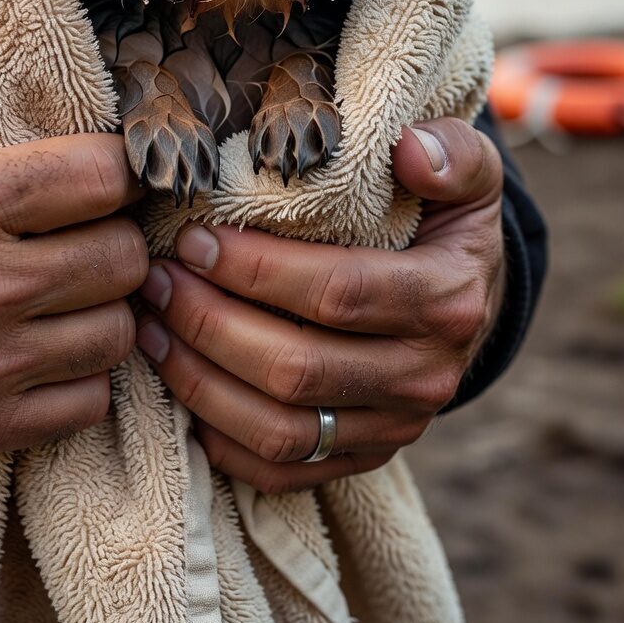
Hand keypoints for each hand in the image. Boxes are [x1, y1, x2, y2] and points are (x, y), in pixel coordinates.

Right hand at [0, 85, 146, 458]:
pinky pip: (88, 401)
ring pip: (119, 331)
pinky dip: (80, 375)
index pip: (103, 178)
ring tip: (72, 292)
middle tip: (91, 233)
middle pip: (125, 257)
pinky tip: (50, 346)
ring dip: (104, 308)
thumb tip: (38, 98)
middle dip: (116, 237)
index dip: (121, 171)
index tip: (113, 174)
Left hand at [136, 117, 504, 493]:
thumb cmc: (445, 214)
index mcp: (448, 300)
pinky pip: (281, 470)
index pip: (336, 292)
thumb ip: (451, 153)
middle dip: (210, 323)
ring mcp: (394, 427)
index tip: (194, 239)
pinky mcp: (364, 457)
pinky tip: (179, 383)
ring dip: (201, 382)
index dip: (256, 270)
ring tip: (152, 327)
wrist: (471, 292)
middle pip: (297, 369)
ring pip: (281, 430)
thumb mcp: (467, 171)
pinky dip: (220, 437)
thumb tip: (409, 152)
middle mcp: (426, 377)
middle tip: (156, 279)